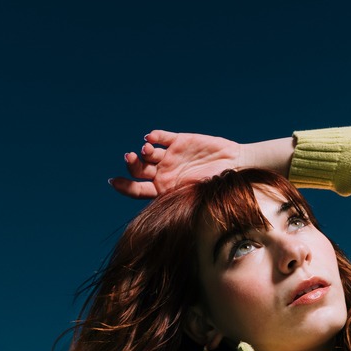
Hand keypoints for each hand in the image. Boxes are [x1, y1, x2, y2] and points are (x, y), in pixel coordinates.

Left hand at [111, 130, 247, 199]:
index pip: (138, 189)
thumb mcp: (194, 198)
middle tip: (130, 158)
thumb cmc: (217, 188)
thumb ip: (175, 199)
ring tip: (146, 150)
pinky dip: (154, 136)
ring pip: (147, 152)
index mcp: (164, 190)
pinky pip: (161, 137)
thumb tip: (156, 214)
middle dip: (131, 164)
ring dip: (143, 150)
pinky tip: (150, 138)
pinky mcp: (179, 141)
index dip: (124, 186)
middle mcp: (163, 173)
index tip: (113, 181)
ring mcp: (170, 156)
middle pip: (139, 169)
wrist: (237, 167)